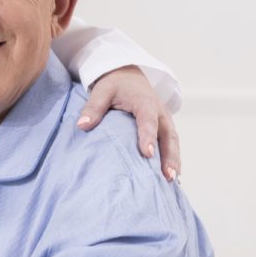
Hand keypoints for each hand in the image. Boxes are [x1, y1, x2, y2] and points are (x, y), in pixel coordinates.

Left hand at [77, 65, 180, 180]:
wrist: (128, 75)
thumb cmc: (115, 85)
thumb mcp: (102, 91)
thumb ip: (93, 108)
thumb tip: (82, 125)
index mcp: (145, 102)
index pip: (148, 120)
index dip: (148, 137)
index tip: (147, 154)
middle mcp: (160, 112)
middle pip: (168, 135)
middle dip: (170, 156)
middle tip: (167, 176)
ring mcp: (165, 121)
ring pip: (173, 142)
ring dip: (174, 161)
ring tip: (171, 181)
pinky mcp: (165, 127)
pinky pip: (172, 144)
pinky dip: (173, 159)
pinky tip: (170, 178)